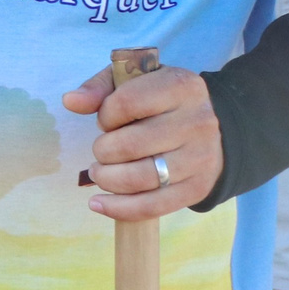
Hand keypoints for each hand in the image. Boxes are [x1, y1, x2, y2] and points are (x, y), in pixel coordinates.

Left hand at [62, 63, 218, 219]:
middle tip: (102, 151)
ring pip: (140, 178)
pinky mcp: (198, 188)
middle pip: (130, 146)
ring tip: (100, 173)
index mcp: (181, 87)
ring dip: (107, 179)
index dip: (105, 115)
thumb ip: (100, 87)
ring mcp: (200, 158)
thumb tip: (70, 101)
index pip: (127, 104)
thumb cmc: (163, 101)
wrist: (218, 127)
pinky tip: (98, 203)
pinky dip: (120, 208)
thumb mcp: (136, 81)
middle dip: (103, 151)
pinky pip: (154, 206)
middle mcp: (196, 122)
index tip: (107, 121)